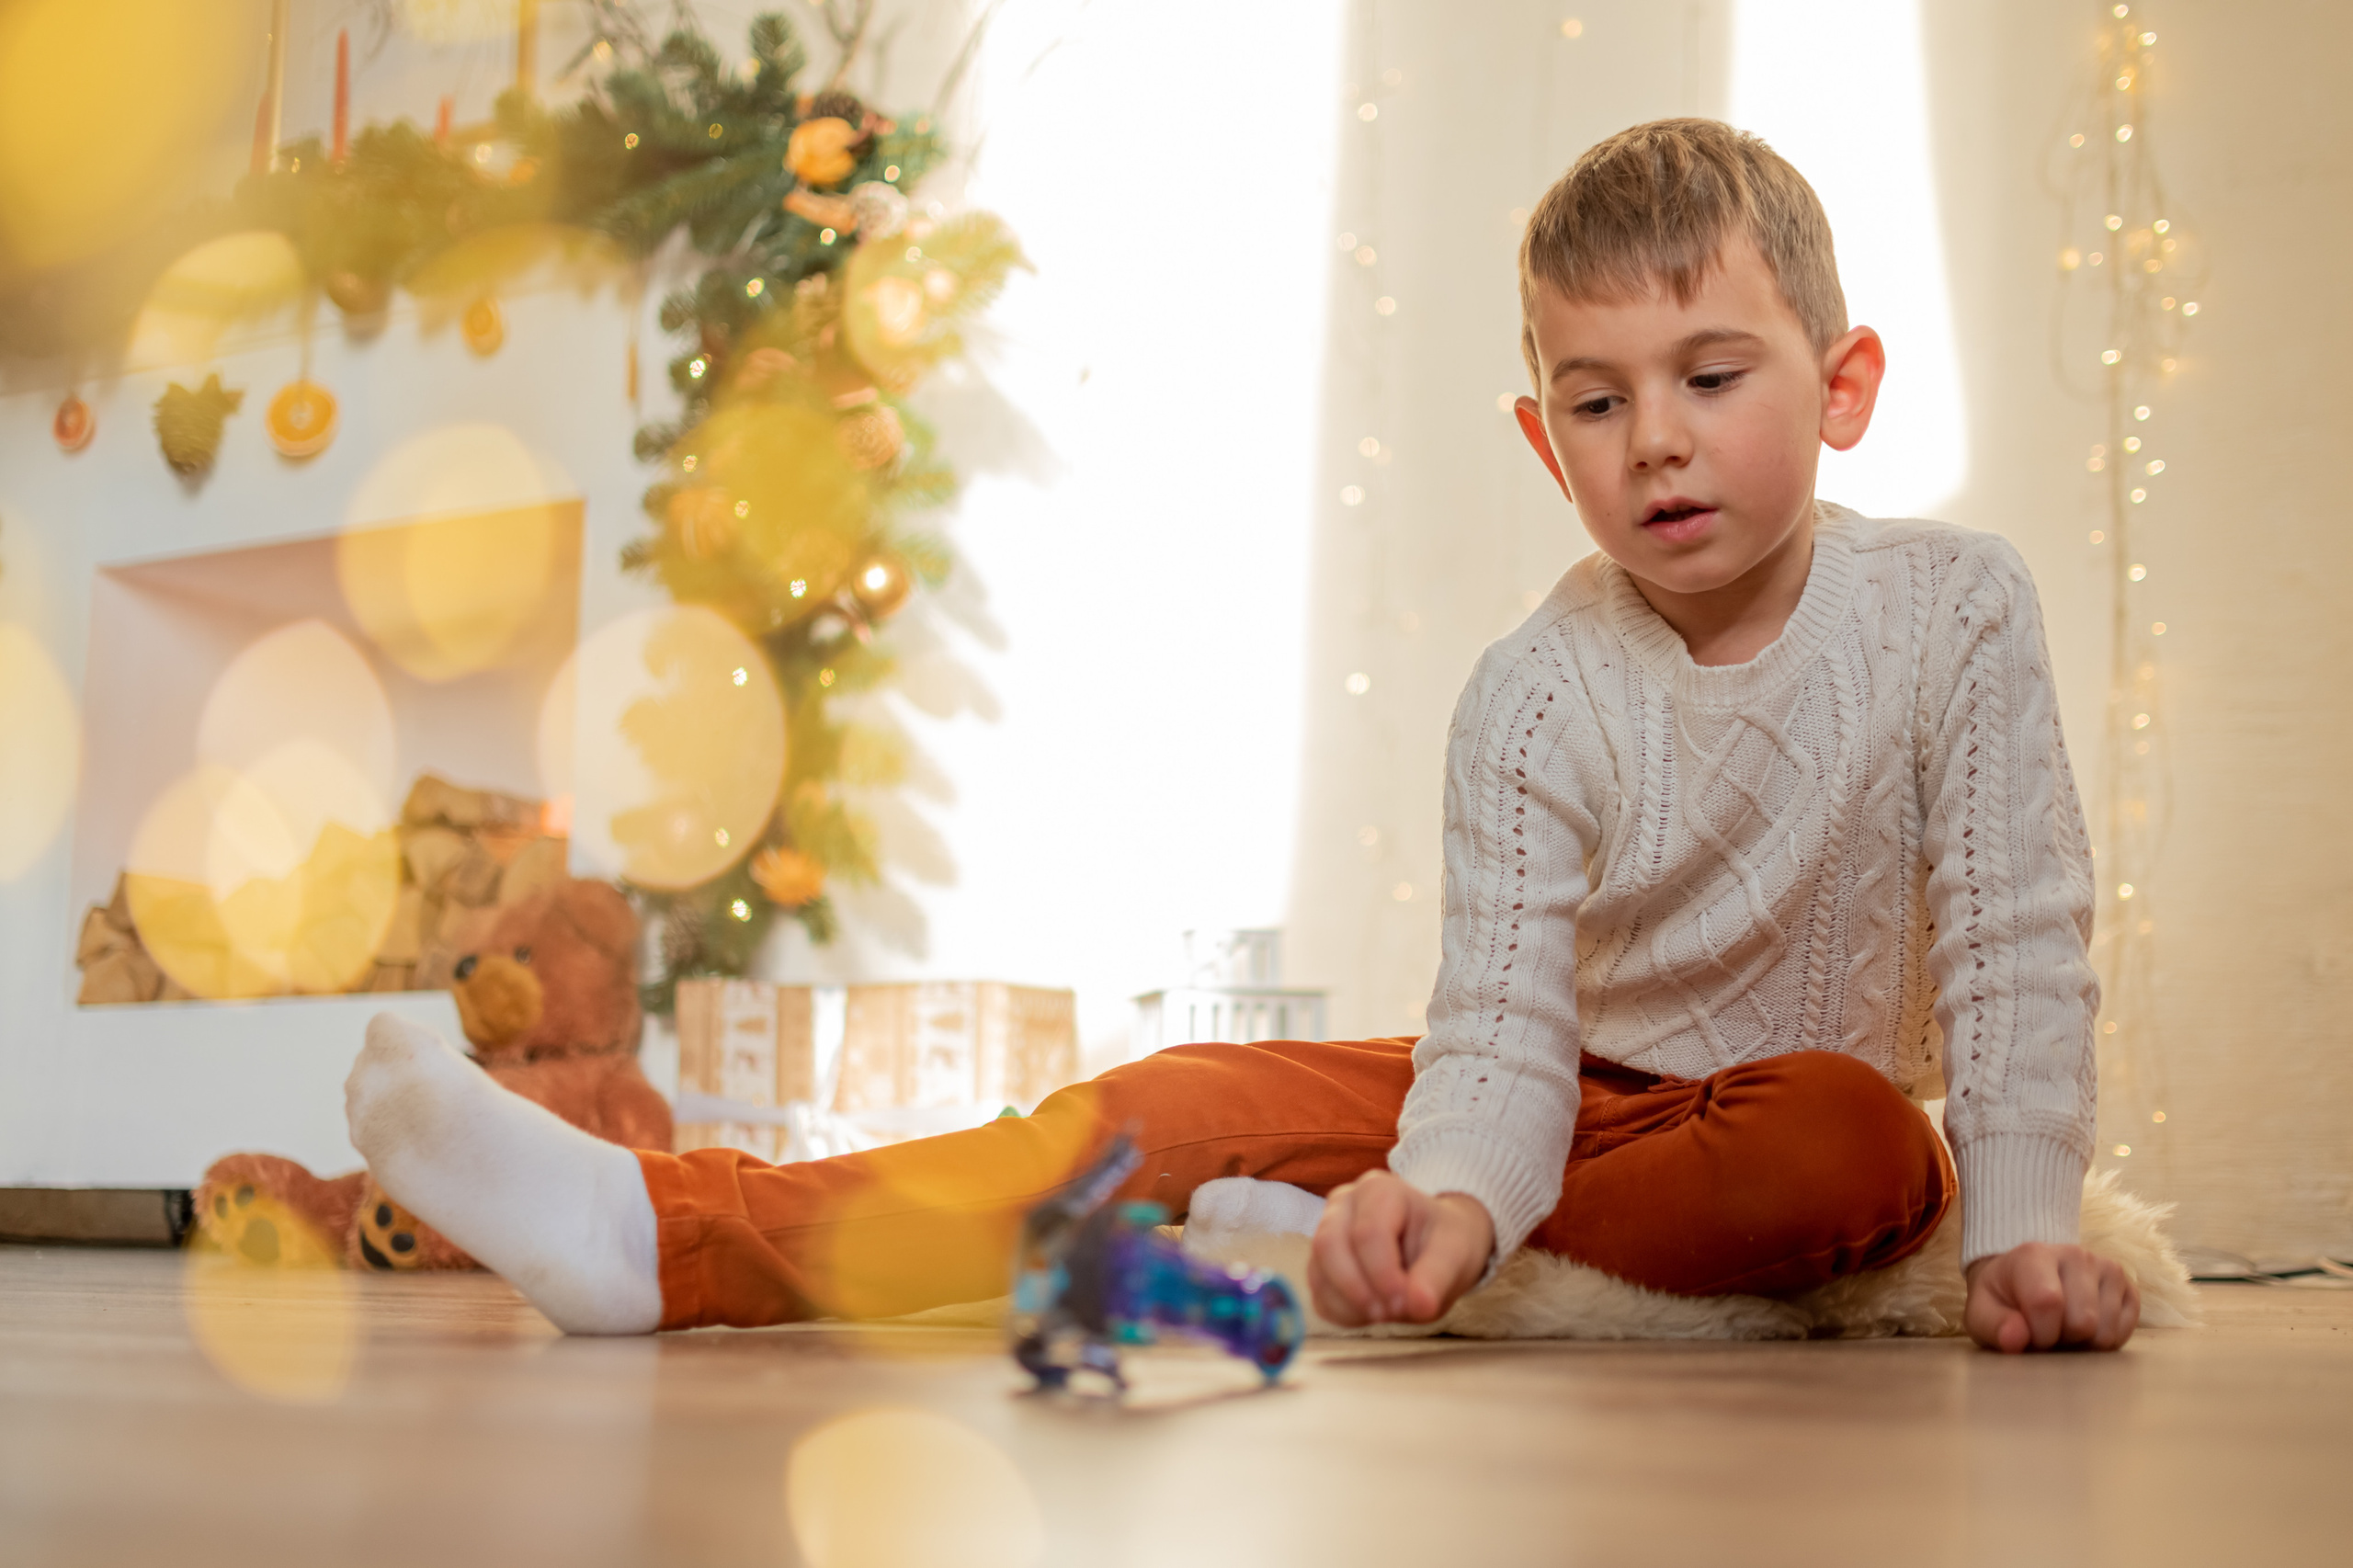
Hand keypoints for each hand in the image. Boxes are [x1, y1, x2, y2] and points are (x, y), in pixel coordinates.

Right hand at [1307, 1170, 1494, 1326]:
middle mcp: (1343, 1203)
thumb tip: (1419, 1306)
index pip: (1367, 1233)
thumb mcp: (1455, 1253)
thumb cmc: (1443, 1242)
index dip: (1383, 1275)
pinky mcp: (1320, 1264)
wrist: (1434, 1249)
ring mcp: (1325, 1232)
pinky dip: (1343, 1313)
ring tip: (1388, 1313)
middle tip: (1392, 1313)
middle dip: (1359, 1290)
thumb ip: (1436, 1277)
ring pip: (1318, 1272)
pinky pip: (1319, 1294)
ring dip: (1351, 1304)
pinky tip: (1372, 1313)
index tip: (1407, 1304)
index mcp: (1379, 1189)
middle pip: (1328, 1246)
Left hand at [1963, 1243, 2139, 1352]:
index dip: (2039, 1334)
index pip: (2048, 1303)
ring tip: (2063, 1329)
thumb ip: (1994, 1326)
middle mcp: (2076, 1254)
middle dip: (2062, 1340)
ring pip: (2106, 1331)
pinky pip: (2126, 1332)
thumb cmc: (2003, 1298)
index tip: (2028, 1336)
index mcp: (2034, 1254)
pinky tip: (2084, 1330)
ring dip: (2083, 1343)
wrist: (2025, 1277)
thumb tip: (2016, 1339)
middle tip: (2046, 1332)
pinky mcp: (2128, 1287)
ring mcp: (2107, 1268)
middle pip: (2083, 1322)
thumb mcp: (1982, 1313)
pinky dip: (2104, 1342)